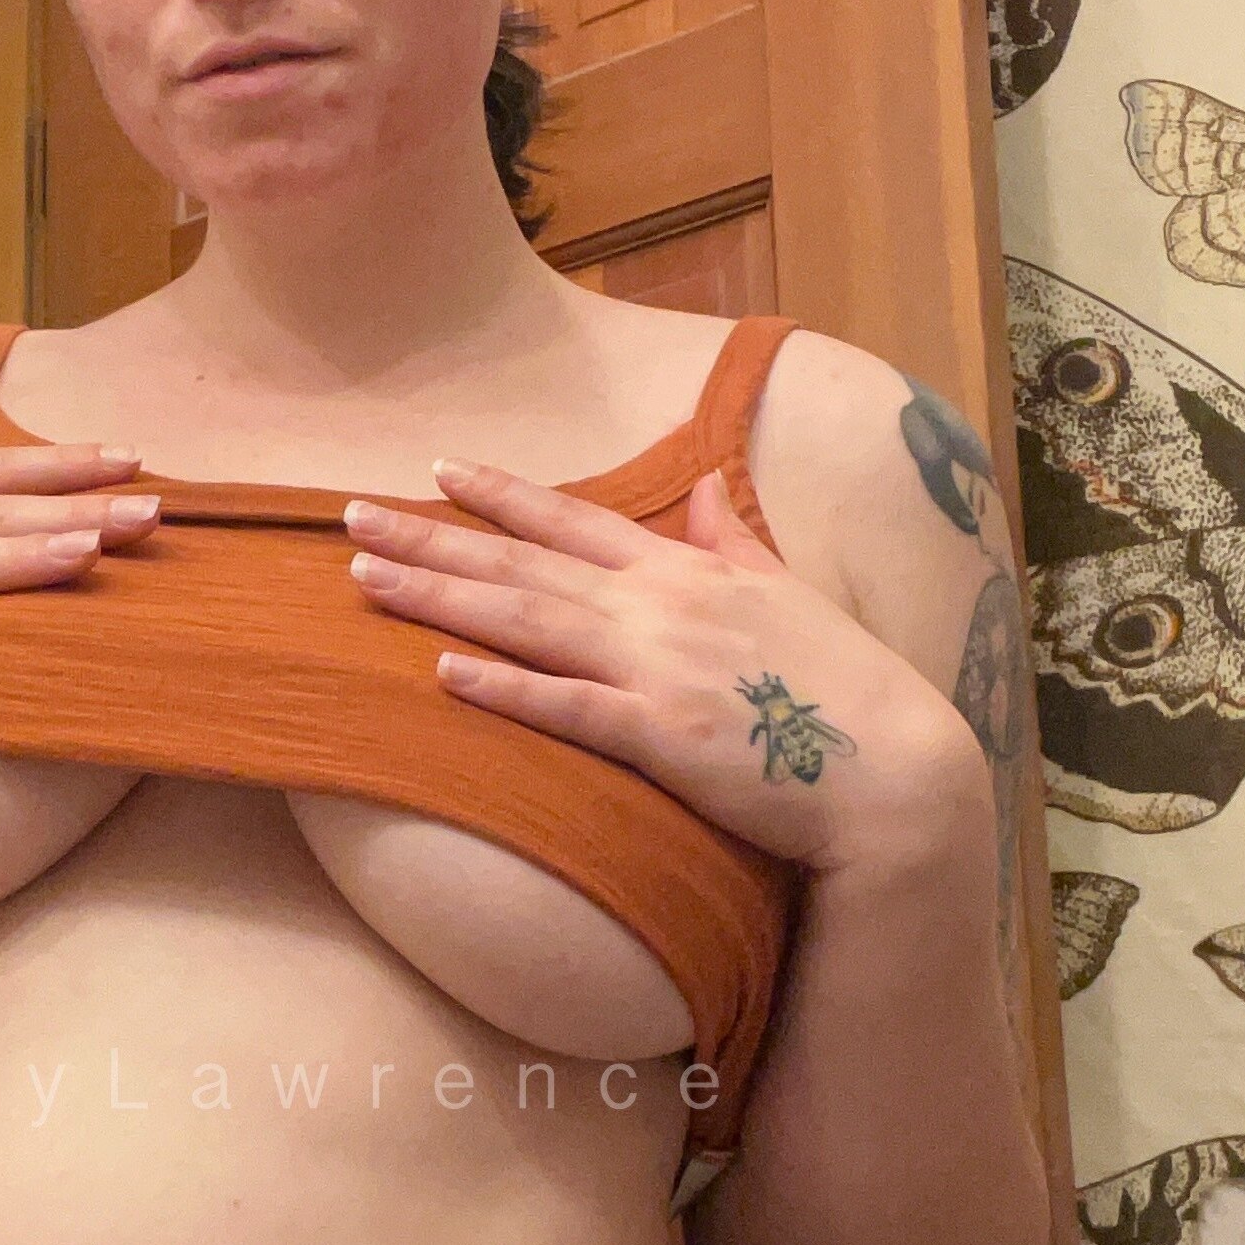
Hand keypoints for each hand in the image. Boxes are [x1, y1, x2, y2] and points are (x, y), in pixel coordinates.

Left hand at [341, 460, 983, 872]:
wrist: (894, 773)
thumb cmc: (844, 690)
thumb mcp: (791, 595)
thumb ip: (735, 542)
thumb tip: (702, 492)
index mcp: (690, 572)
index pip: (575, 520)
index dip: (500, 495)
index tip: (437, 471)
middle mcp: (663, 607)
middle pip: (524, 563)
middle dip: (433, 537)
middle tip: (349, 516)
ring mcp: (659, 669)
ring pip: (527, 622)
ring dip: (441, 596)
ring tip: (364, 579)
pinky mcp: (663, 735)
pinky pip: (568, 709)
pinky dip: (505, 689)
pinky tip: (442, 673)